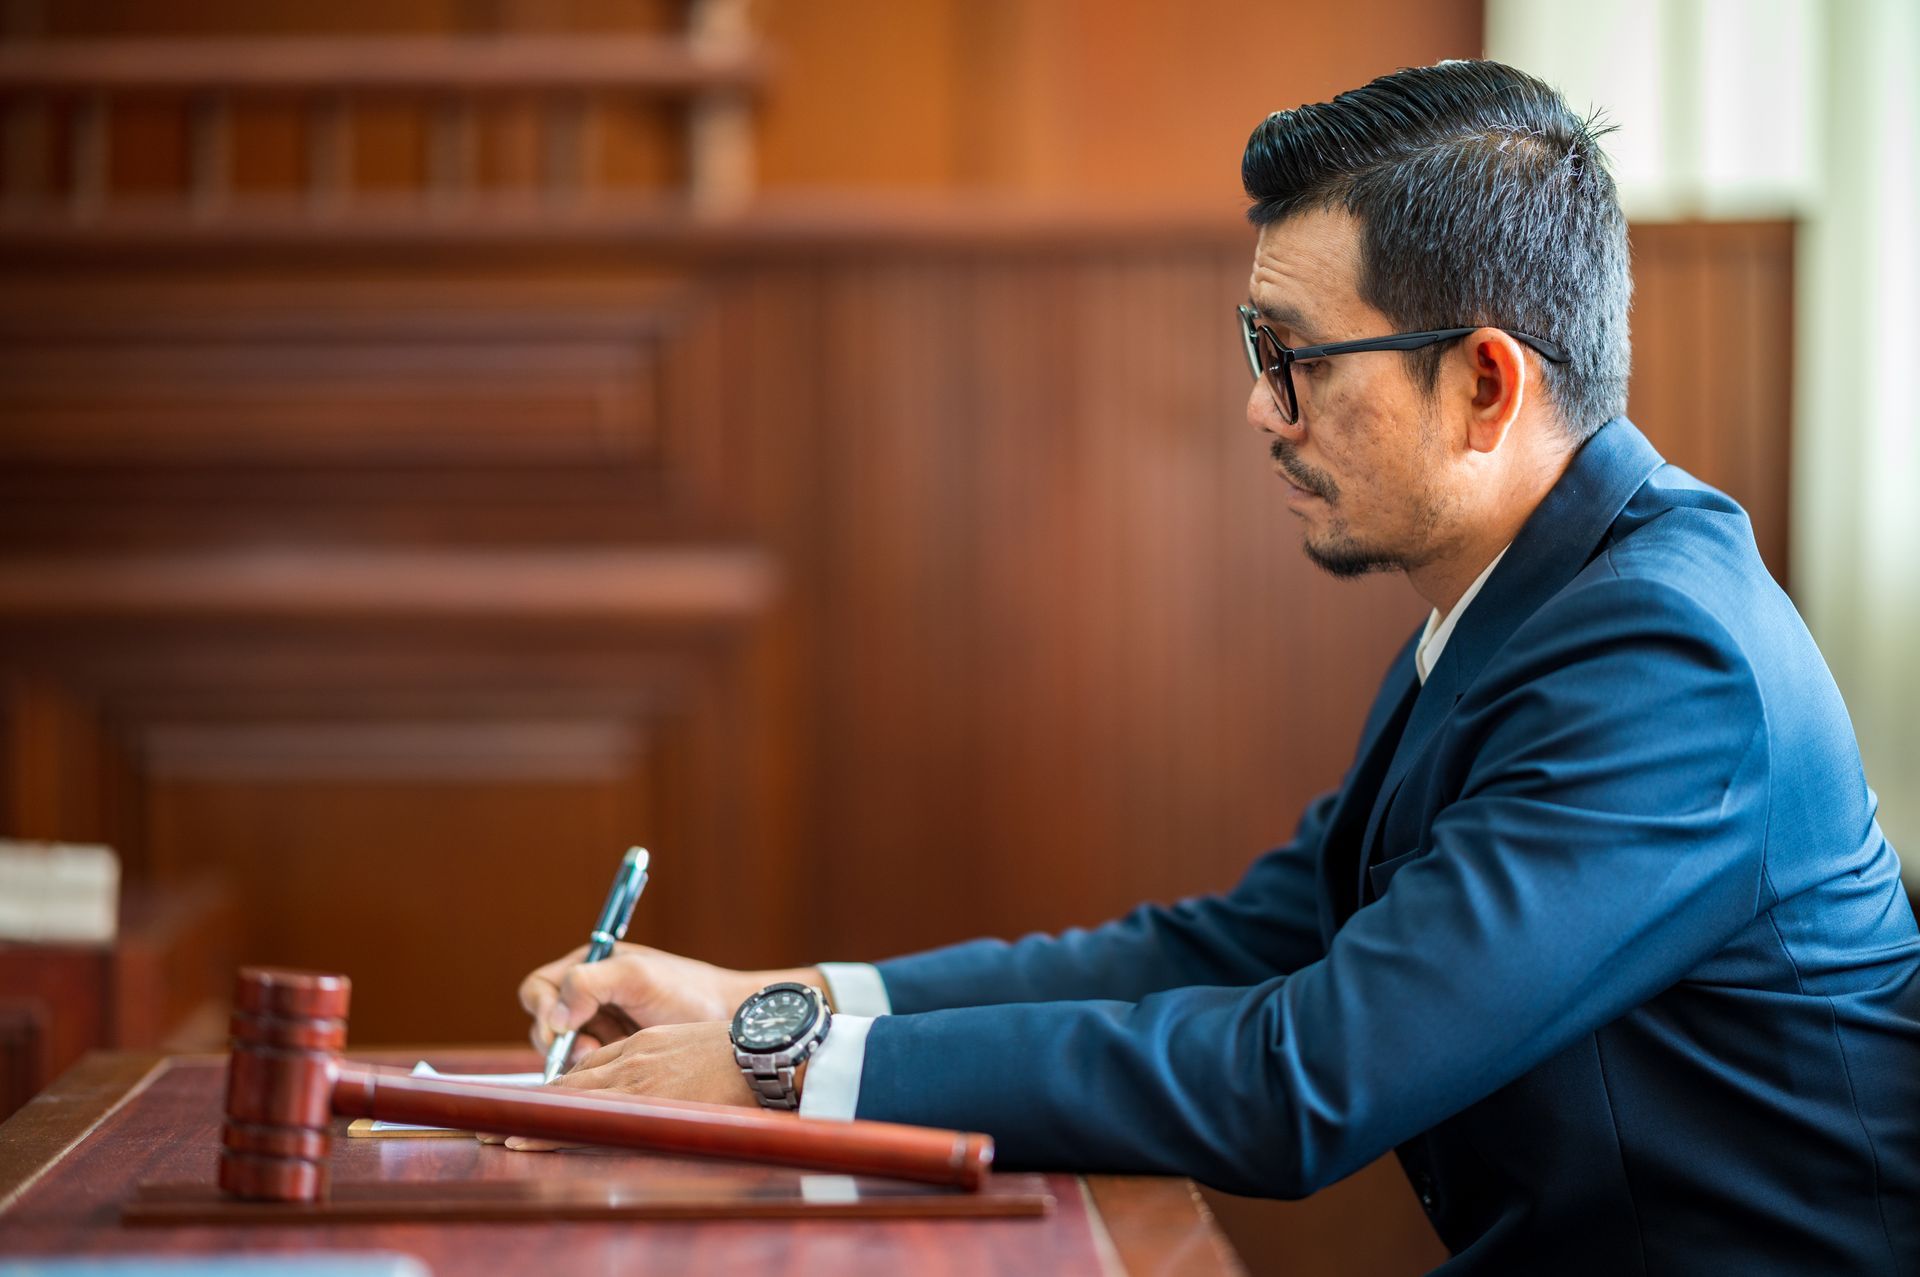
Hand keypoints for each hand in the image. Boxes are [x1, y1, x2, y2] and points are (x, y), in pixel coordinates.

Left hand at [482, 1022, 763, 1151]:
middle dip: (530, 1103)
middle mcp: (631, 1063)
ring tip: (497, 1133)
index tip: (534, 1102)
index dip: (557, 1088)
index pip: (588, 1070)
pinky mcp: (645, 1103)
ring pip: (571, 1101)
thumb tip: (641, 1083)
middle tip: (490, 1119)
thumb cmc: (737, 1054)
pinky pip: (589, 1118)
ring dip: (531, 1118)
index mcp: (643, 1047)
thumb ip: (658, 1059)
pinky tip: (527, 1136)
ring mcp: (636, 1084)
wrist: (765, 1055)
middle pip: (570, 1085)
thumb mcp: (689, 1046)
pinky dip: (553, 1126)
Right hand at [516, 942, 820, 1064]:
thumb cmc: (685, 989)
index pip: (538, 988)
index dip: (543, 1008)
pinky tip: (614, 1070)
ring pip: (562, 1050)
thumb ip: (589, 984)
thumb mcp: (637, 977)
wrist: (725, 1018)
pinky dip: (592, 1071)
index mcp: (588, 968)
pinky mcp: (612, 1052)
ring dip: (577, 1058)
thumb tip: (555, 1014)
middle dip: (559, 1040)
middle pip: (543, 1022)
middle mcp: (587, 996)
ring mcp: (598, 1026)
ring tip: (608, 1056)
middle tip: (590, 1051)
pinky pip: (585, 1067)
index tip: (563, 1027)